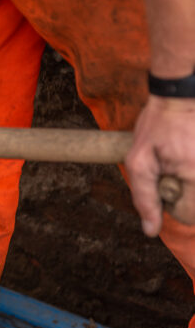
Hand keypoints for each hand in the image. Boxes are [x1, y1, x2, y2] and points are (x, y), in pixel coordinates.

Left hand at [126, 95, 194, 235]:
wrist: (179, 97)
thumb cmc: (156, 126)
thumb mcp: (138, 160)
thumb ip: (144, 197)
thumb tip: (150, 231)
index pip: (188, 216)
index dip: (170, 203)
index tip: (163, 178)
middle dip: (183, 193)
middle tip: (173, 167)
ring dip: (191, 184)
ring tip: (182, 160)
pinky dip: (194, 173)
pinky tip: (189, 156)